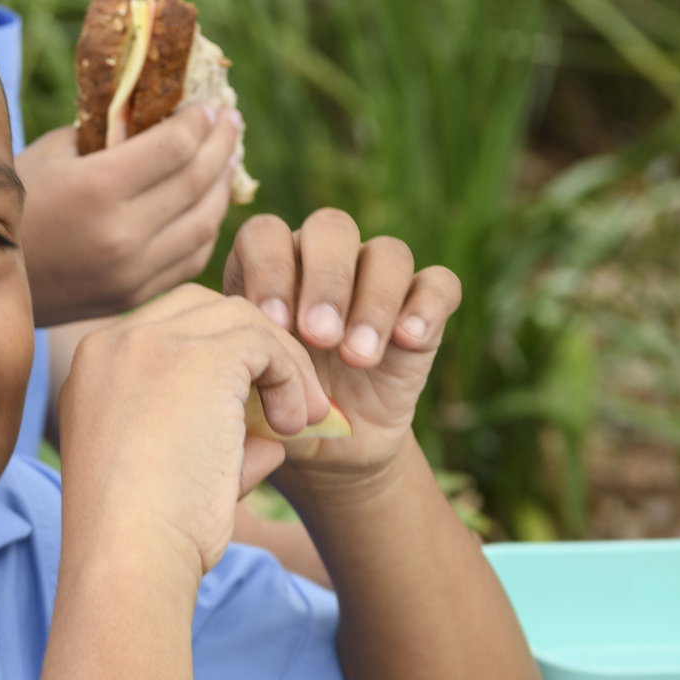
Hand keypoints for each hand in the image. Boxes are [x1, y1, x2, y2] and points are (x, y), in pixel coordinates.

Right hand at [17, 106, 239, 326]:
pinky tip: (206, 205)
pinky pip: (191, 260)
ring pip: (205, 224)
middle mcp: (121, 234)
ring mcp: (132, 272)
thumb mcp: (52, 153)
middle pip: (197, 182)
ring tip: (227, 160)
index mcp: (97, 188)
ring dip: (222, 186)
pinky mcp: (134, 297)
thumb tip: (158, 109)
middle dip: (222, 145)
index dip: (200, 121)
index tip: (208, 105)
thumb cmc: (15, 203)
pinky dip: (207, 228)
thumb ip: (107, 131)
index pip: (175, 146)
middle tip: (232, 122)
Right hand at [57, 284, 328, 578]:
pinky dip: (291, 378)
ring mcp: (153, 343)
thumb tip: (271, 440)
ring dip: (280, 364)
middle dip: (254, 349)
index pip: (168, 330)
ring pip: (240, 319)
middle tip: (286, 408)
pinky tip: (293, 426)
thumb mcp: (168, 475)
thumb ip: (213, 443)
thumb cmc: (142, 536)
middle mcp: (114, 343)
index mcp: (93, 368)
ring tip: (298, 422)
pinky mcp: (201, 358)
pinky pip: (265, 344)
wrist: (130, 557)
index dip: (219, 360)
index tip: (249, 410)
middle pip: (203, 310)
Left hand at [222, 210, 460, 481]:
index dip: (270, 269)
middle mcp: (323, 261)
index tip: (273, 322)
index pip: (267, 234)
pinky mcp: (422, 307)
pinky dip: (426, 307)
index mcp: (269, 267)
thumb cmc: (274, 410)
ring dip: (373, 302)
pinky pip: (439, 285)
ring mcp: (377, 280)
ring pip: (388, 253)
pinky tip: (407, 339)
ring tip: (357, 357)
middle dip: (326, 280)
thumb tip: (240, 344)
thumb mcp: (247, 386)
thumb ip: (240, 356)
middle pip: (332, 228)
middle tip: (318, 336)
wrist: (328, 451)